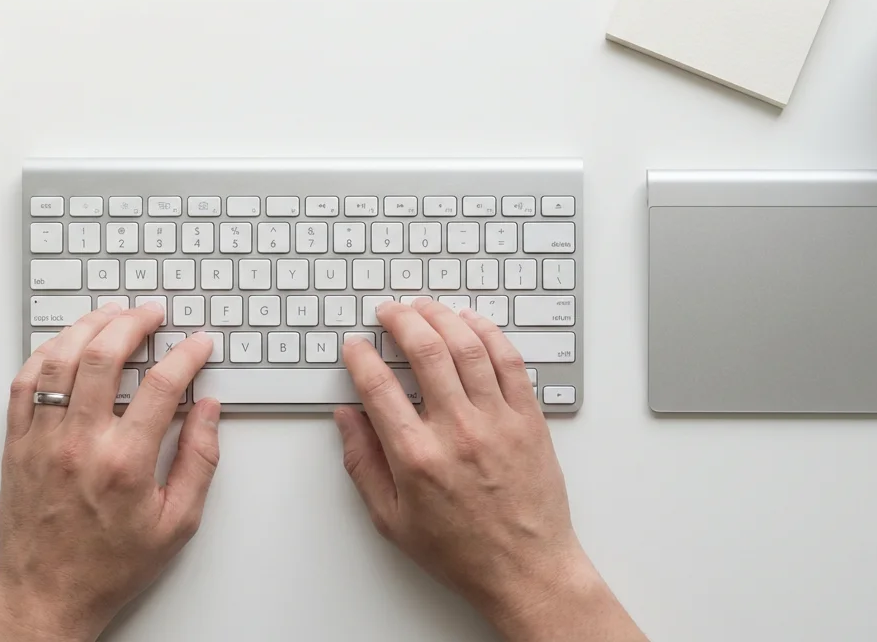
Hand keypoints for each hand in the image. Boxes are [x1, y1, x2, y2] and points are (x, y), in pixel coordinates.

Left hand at [0, 303, 221, 641]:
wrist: (46, 594)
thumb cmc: (109, 565)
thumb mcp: (177, 523)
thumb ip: (199, 461)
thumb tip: (210, 413)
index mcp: (125, 462)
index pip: (163, 385)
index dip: (187, 355)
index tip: (199, 343)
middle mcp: (80, 443)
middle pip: (106, 355)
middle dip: (135, 322)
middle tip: (153, 313)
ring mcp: (42, 440)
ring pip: (60, 359)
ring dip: (88, 327)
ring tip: (111, 314)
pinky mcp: (15, 445)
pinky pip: (23, 383)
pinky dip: (45, 353)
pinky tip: (65, 344)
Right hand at [335, 300, 645, 641]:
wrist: (526, 569)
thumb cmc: (461, 551)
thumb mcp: (392, 520)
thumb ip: (363, 464)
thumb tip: (346, 418)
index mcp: (416, 457)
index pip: (378, 386)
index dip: (360, 357)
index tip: (355, 346)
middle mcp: (457, 431)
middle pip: (425, 350)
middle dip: (401, 320)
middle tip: (388, 311)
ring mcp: (497, 420)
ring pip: (467, 346)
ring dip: (442, 316)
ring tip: (425, 307)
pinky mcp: (529, 419)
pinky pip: (509, 361)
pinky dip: (488, 333)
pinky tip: (472, 323)